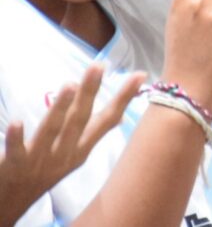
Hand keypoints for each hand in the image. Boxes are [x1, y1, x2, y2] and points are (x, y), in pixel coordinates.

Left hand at [0, 65, 144, 225]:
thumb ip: (91, 133)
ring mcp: (40, 161)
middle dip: (90, 93)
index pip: (107, 120)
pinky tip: (17, 122)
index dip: (124, 98)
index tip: (140, 75)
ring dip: (61, 109)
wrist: (13, 203)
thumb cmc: (46, 171)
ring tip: (70, 85)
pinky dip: (16, 137)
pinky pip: (16, 151)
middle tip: (99, 66)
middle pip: (79, 120)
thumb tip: (120, 116)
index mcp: (82, 149)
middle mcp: (66, 154)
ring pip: (52, 132)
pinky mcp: (13, 166)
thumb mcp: (74, 155)